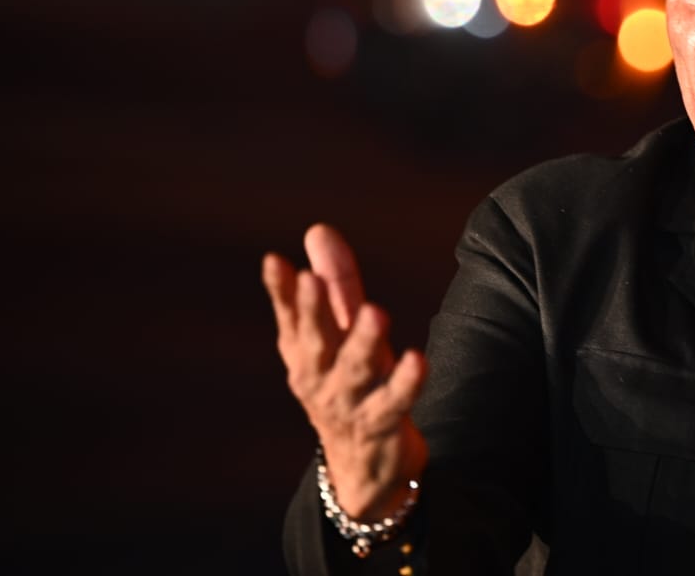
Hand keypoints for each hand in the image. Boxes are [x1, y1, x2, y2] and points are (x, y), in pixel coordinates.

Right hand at [262, 224, 428, 517]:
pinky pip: (395, 402)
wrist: (361, 465)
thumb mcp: (337, 334)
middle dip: (314, 311)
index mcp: (305, 354)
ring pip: (355, 370)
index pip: (291, 318)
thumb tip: (317, 229)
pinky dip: (406, 383)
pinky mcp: (382, 424)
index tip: (275, 261)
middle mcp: (320, 378)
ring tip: (374, 313)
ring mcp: (349, 404)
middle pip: (316, 342)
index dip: (283, 291)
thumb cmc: (345, 384)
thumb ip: (333, 283)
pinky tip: (419, 360)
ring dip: (362, 342)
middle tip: (313, 280)